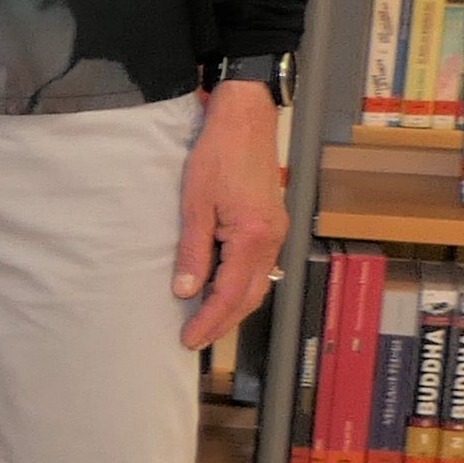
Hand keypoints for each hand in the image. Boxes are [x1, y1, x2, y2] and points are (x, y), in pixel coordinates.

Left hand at [176, 81, 286, 352]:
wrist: (246, 122)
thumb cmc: (216, 157)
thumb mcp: (195, 204)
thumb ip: (193, 251)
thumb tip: (186, 291)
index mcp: (254, 236)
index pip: (231, 293)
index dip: (210, 320)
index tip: (189, 339)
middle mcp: (273, 239)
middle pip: (250, 295)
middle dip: (223, 321)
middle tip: (195, 340)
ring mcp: (277, 232)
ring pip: (259, 284)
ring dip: (233, 307)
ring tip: (206, 324)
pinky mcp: (273, 225)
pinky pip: (260, 267)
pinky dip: (242, 286)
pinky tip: (222, 291)